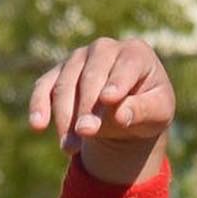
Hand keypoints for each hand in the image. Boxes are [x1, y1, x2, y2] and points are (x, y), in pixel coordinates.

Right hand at [28, 37, 174, 155]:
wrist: (129, 109)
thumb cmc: (149, 107)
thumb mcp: (159, 112)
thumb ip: (142, 111)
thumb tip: (120, 115)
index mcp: (136, 53)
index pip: (125, 66)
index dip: (117, 82)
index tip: (109, 99)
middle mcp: (104, 48)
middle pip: (91, 77)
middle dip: (87, 107)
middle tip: (87, 133)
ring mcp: (78, 57)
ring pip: (65, 84)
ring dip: (65, 117)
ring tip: (70, 148)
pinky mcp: (59, 72)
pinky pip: (44, 86)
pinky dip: (39, 105)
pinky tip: (38, 125)